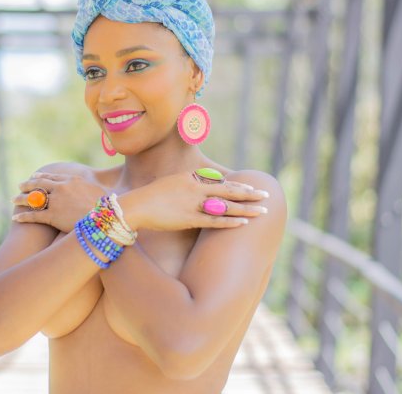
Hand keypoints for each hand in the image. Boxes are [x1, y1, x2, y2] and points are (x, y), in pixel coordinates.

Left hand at [11, 171, 106, 233]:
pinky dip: (23, 217)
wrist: (105, 219)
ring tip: (13, 200)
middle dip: (28, 185)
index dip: (41, 177)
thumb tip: (95, 189)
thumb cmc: (107, 207)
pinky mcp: (53, 216)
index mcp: (72, 180)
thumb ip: (91, 188)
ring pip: (34, 199)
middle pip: (39, 184)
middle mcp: (62, 188)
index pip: (52, 177)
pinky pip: (34, 216)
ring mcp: (56, 202)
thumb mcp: (100, 191)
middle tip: (20, 186)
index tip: (34, 177)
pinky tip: (16, 218)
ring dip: (22, 199)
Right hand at [117, 171, 268, 231]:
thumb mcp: (171, 182)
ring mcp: (192, 203)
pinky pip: (214, 220)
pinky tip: (244, 223)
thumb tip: (201, 185)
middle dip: (249, 193)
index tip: (251, 186)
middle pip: (228, 190)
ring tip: (263, 212)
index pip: (220, 181)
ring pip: (226, 206)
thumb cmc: (151, 196)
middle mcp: (195, 188)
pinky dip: (230, 221)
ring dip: (246, 208)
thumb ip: (188, 183)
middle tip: (266, 195)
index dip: (237, 185)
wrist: (135, 205)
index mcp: (190, 178)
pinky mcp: (188, 219)